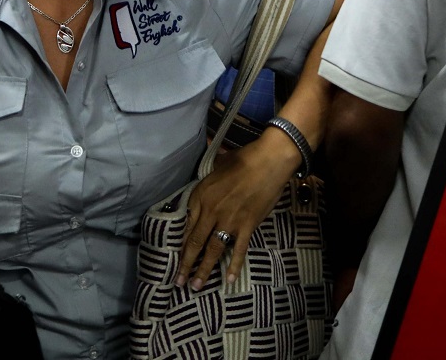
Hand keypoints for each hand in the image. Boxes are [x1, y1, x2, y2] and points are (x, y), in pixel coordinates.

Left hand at [176, 129, 301, 289]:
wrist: (268, 161)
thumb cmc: (243, 159)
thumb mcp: (217, 168)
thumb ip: (209, 181)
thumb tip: (208, 188)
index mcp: (201, 195)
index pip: (187, 225)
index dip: (181, 243)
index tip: (177, 257)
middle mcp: (211, 211)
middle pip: (194, 242)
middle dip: (185, 264)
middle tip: (179, 282)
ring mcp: (229, 220)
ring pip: (212, 250)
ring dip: (203, 270)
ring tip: (196, 286)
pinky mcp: (247, 226)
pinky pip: (238, 250)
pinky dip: (233, 265)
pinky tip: (228, 280)